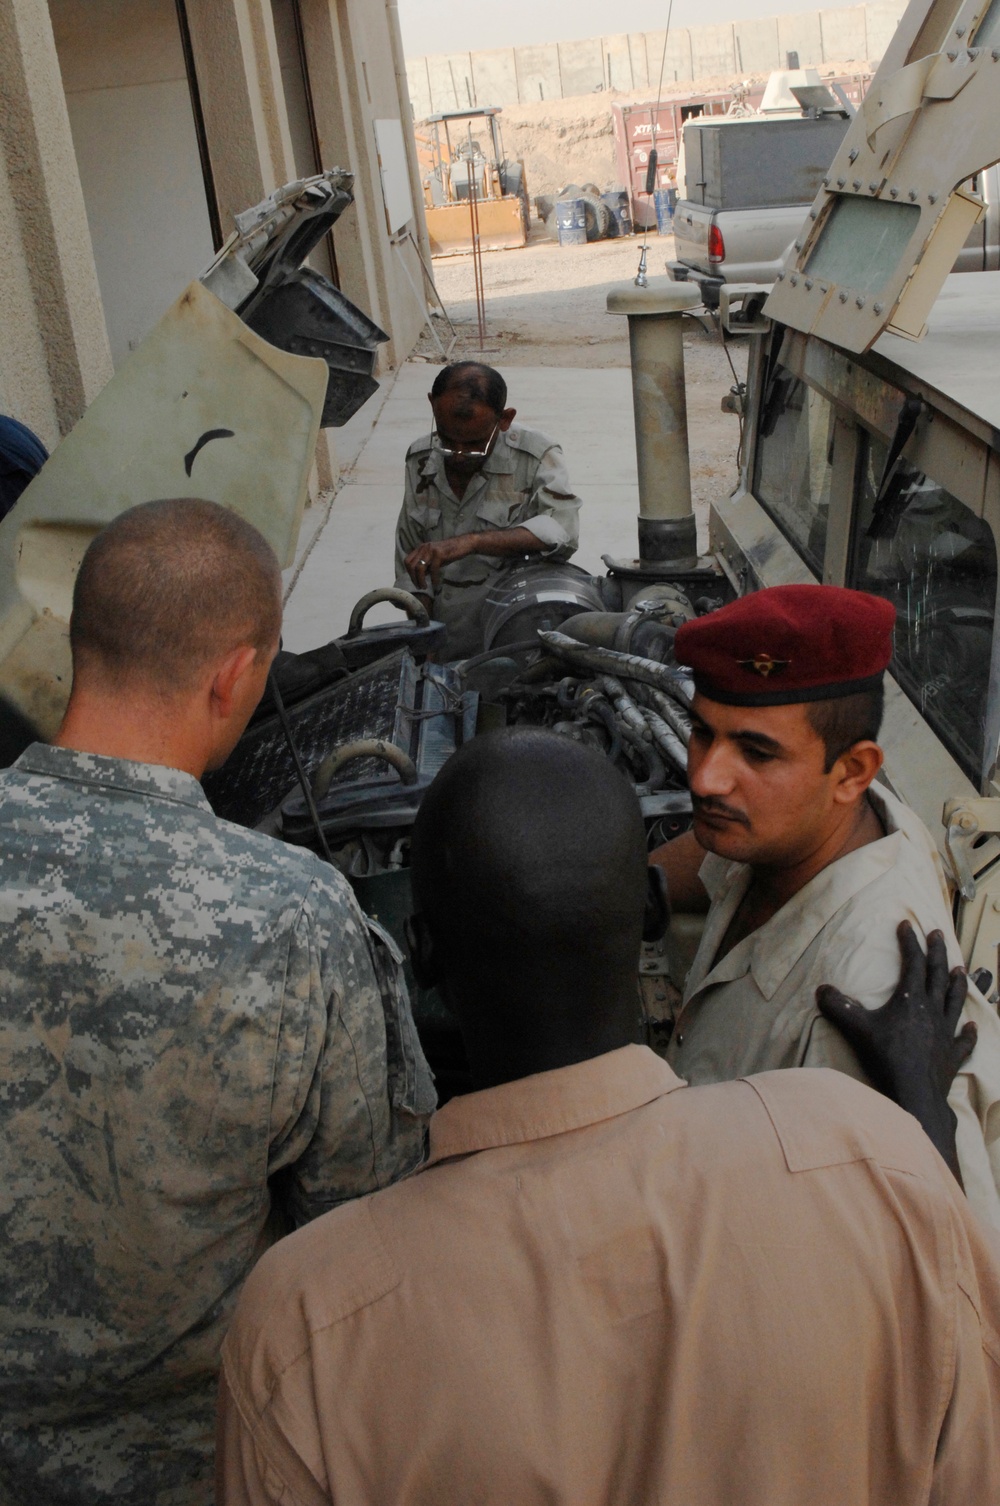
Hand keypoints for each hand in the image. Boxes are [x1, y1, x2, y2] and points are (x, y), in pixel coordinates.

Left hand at [404, 537, 472, 592]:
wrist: (464, 544)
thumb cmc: (449, 552)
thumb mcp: (435, 559)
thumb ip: (427, 566)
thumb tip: (419, 577)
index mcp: (421, 548)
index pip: (407, 561)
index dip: (409, 573)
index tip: (415, 581)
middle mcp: (423, 548)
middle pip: (411, 565)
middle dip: (414, 578)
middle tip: (419, 587)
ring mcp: (431, 550)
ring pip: (419, 568)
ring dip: (421, 580)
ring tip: (424, 587)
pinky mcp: (439, 554)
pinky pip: (433, 569)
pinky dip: (433, 578)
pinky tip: (435, 584)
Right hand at [816, 921, 975, 1181]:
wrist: (915, 1095)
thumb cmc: (886, 1058)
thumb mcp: (857, 1029)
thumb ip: (838, 1007)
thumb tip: (822, 989)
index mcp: (911, 1000)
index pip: (913, 962)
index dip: (910, 942)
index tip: (906, 925)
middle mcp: (932, 1011)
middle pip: (937, 974)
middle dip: (936, 952)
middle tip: (938, 933)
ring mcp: (945, 1033)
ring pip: (954, 1001)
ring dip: (957, 984)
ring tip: (960, 969)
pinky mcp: (952, 1056)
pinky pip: (963, 1041)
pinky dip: (968, 1033)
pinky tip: (972, 1027)